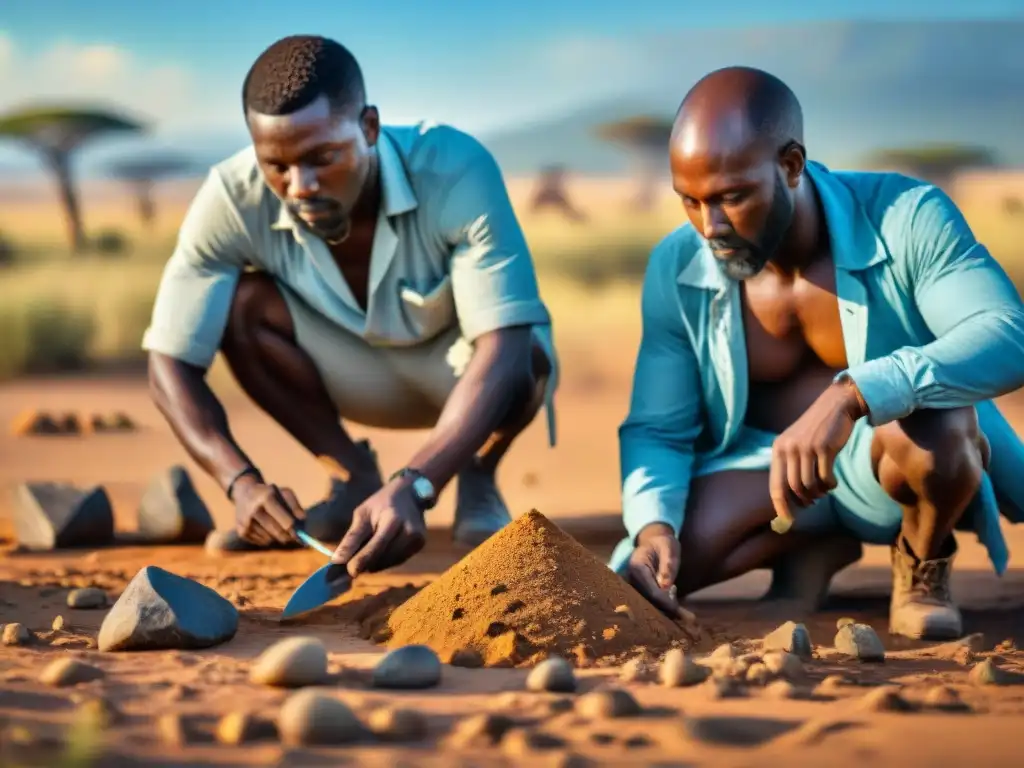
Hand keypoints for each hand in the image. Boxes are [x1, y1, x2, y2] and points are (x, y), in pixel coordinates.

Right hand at [232, 476, 304, 545]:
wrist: (244, 493)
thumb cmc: (270, 494)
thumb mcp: (284, 493)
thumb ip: (296, 506)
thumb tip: (303, 521)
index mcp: (267, 498)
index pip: (286, 521)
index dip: (295, 530)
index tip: (301, 534)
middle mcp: (254, 510)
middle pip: (278, 532)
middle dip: (288, 537)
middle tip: (294, 537)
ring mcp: (246, 522)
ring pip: (271, 539)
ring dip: (278, 537)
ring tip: (276, 525)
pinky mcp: (241, 531)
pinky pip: (262, 542)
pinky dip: (268, 538)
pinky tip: (265, 527)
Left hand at [330, 476, 426, 577]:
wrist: (410, 494)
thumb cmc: (381, 503)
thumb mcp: (363, 513)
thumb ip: (352, 537)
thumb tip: (337, 561)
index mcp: (393, 519)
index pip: (376, 546)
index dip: (361, 561)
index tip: (347, 572)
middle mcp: (409, 530)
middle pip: (383, 557)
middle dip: (365, 564)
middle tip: (349, 567)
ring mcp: (417, 539)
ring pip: (389, 563)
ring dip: (374, 564)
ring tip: (363, 556)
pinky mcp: (419, 545)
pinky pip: (397, 561)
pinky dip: (384, 560)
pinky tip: (378, 552)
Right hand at [626, 523, 685, 618]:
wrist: (654, 540)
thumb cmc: (663, 542)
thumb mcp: (669, 547)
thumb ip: (668, 564)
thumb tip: (666, 586)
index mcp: (637, 566)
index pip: (650, 590)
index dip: (665, 601)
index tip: (678, 609)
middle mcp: (632, 578)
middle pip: (650, 600)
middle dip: (669, 611)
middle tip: (689, 619)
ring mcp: (636, 586)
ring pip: (652, 603)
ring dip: (670, 612)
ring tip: (690, 618)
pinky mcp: (643, 590)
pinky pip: (654, 601)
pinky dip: (668, 607)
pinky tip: (683, 613)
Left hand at [770, 379, 866, 524]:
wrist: (836, 406)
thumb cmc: (817, 430)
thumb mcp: (795, 443)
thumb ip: (790, 464)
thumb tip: (791, 497)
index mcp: (778, 449)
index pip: (775, 486)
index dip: (781, 506)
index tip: (787, 521)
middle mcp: (788, 449)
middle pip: (793, 489)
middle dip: (804, 500)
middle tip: (812, 502)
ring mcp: (806, 448)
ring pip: (809, 485)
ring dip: (818, 493)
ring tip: (824, 489)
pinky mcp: (824, 448)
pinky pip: (825, 478)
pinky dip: (830, 485)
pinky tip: (833, 482)